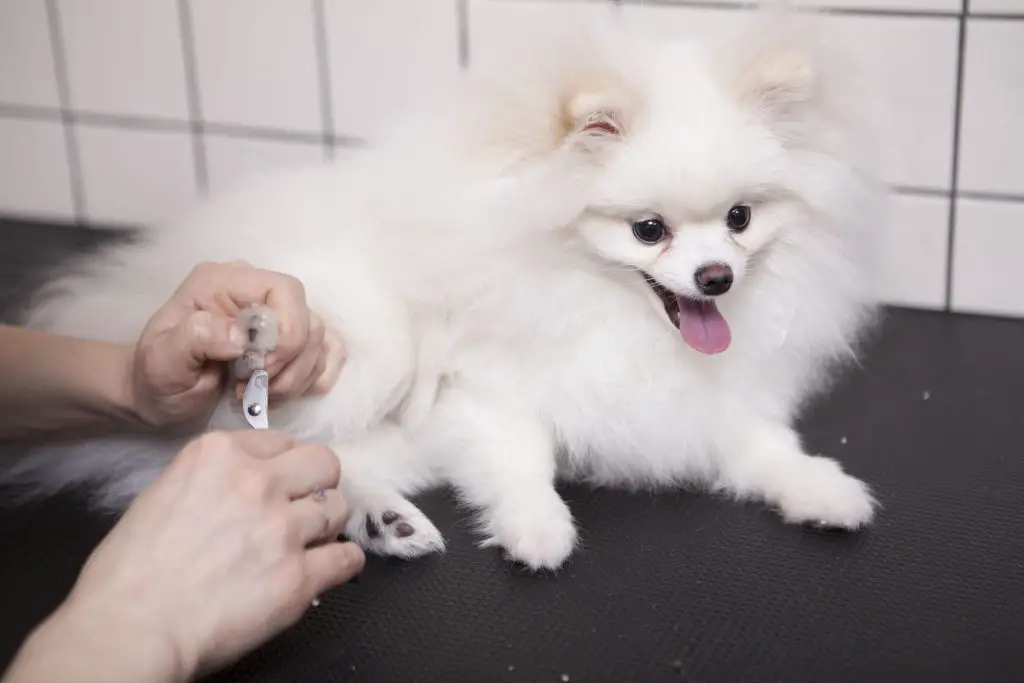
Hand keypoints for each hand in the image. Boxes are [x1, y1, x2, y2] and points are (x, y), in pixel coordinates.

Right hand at [35, 430, 362, 682]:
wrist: (130, 628)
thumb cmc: (130, 572)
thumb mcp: (164, 493)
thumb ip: (214, 478)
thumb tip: (246, 484)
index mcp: (218, 455)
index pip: (281, 441)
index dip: (285, 465)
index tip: (282, 483)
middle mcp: (256, 482)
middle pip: (323, 464)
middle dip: (319, 485)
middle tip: (305, 507)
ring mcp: (281, 528)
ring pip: (339, 508)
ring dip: (327, 526)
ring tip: (308, 543)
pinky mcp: (298, 576)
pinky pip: (348, 557)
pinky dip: (343, 563)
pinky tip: (327, 569)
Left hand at [129, 261, 345, 429]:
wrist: (160, 397)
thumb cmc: (157, 378)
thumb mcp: (161, 360)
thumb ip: (196, 337)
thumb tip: (240, 336)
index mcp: (224, 282)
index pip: (284, 289)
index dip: (286, 332)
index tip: (260, 370)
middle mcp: (255, 291)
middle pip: (308, 319)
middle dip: (290, 364)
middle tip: (255, 389)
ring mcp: (277, 316)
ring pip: (320, 340)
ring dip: (297, 377)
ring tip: (259, 396)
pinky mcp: (292, 342)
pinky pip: (328, 352)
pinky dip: (314, 378)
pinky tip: (282, 392)